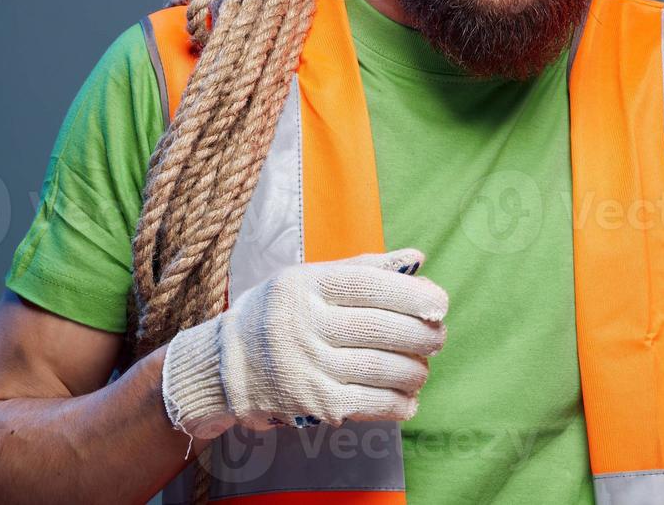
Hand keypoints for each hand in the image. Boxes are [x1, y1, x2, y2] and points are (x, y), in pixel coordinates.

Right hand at [160, 248, 447, 438]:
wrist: (224, 368)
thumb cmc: (278, 314)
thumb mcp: (309, 278)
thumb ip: (363, 268)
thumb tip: (417, 259)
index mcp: (307, 286)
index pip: (371, 286)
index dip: (413, 295)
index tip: (440, 305)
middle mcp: (306, 324)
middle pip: (382, 329)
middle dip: (422, 336)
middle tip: (438, 338)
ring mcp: (308, 367)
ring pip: (382, 369)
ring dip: (415, 371)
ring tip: (421, 368)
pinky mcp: (313, 405)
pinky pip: (370, 403)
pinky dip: (398, 402)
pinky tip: (408, 398)